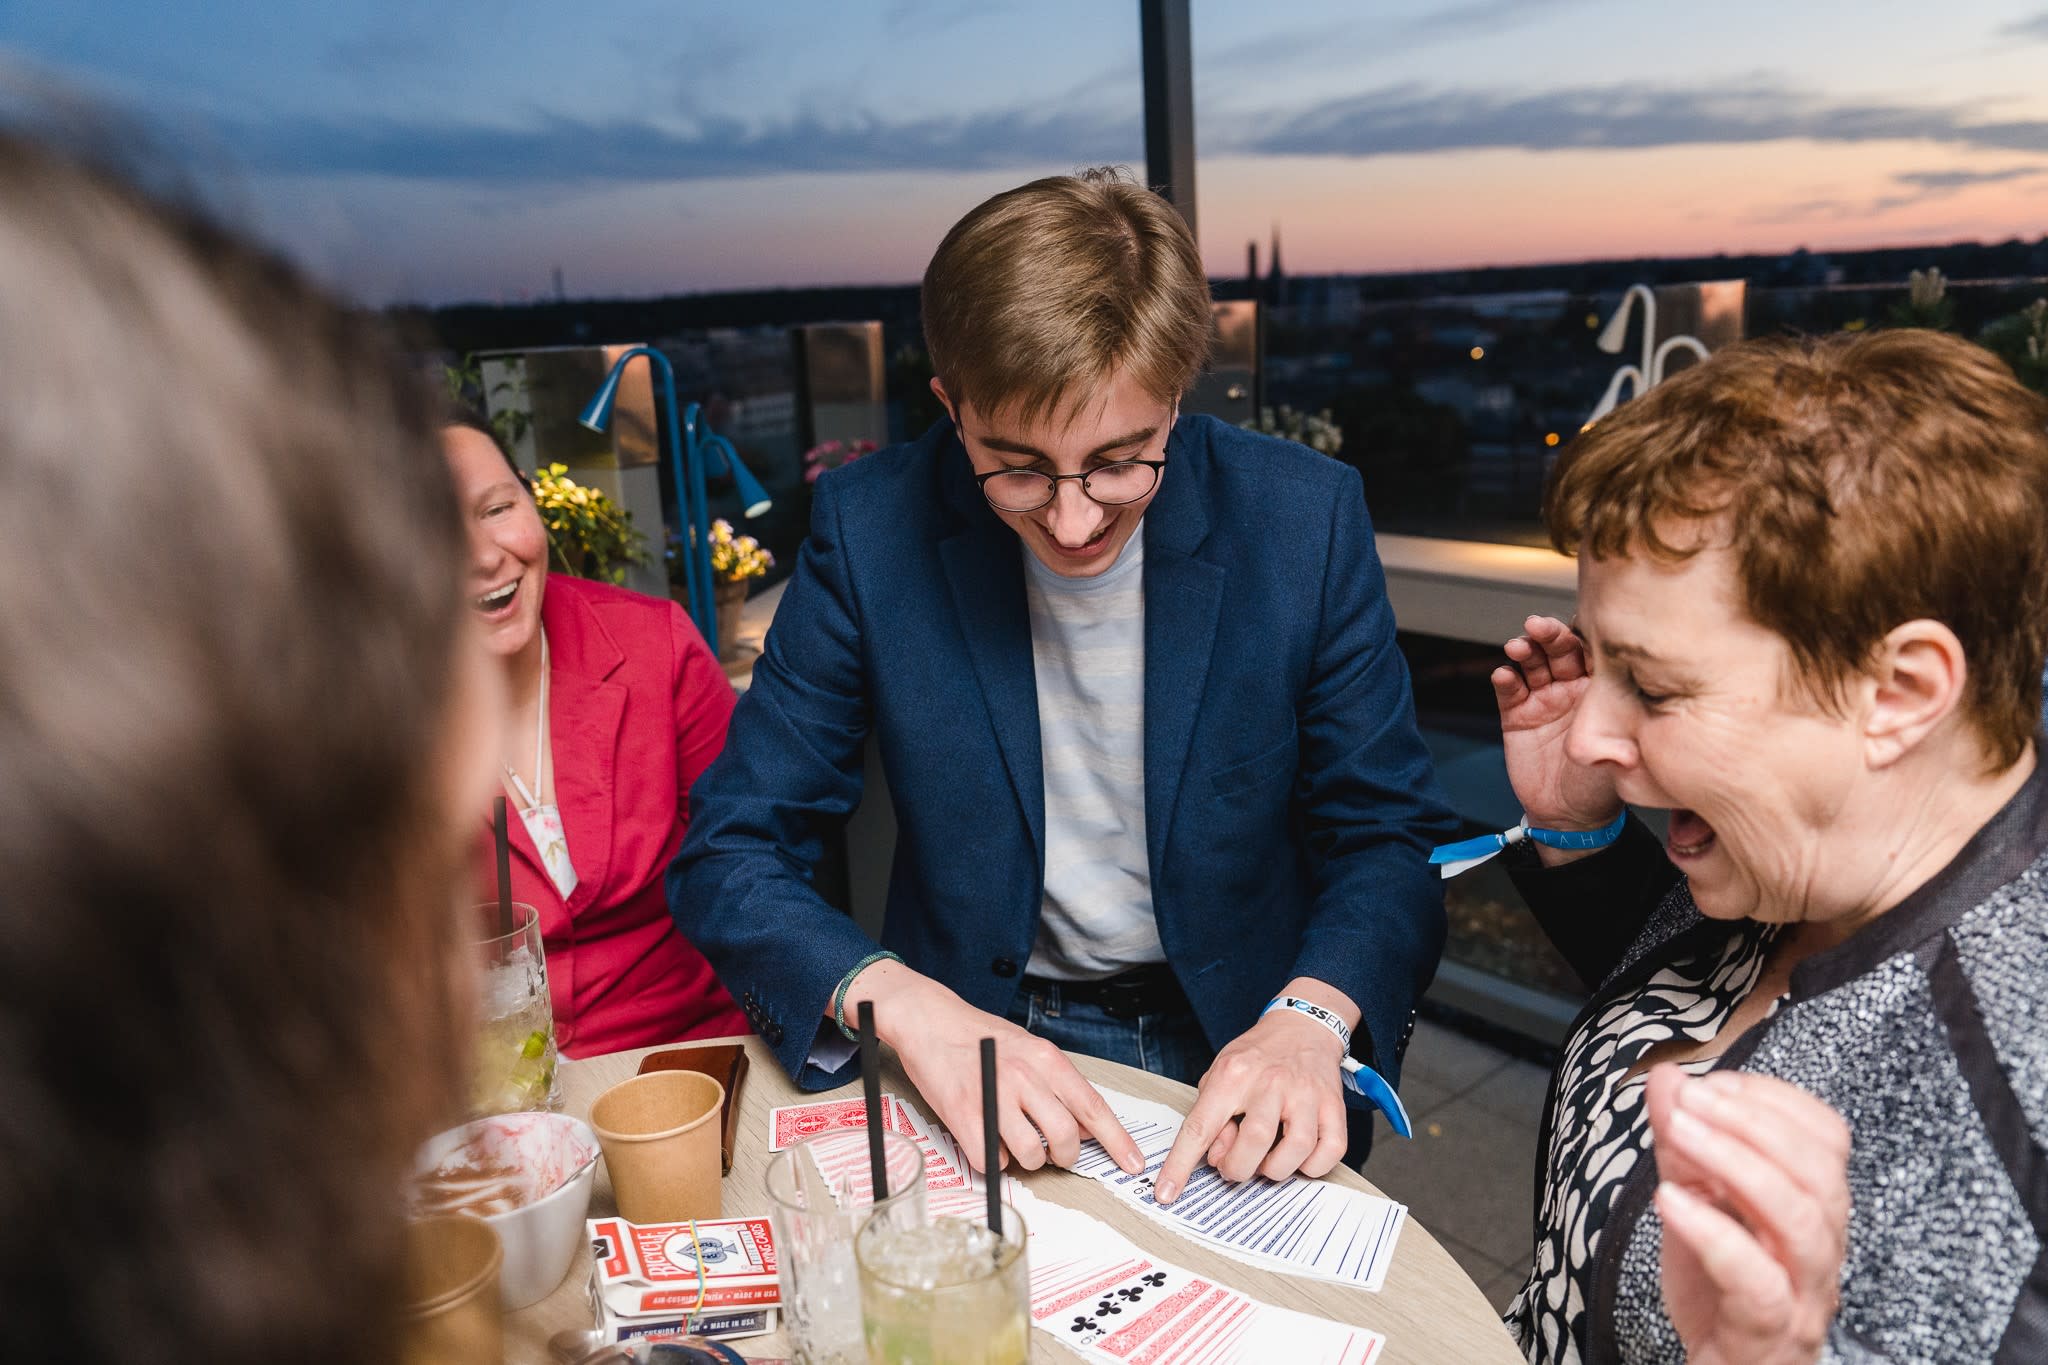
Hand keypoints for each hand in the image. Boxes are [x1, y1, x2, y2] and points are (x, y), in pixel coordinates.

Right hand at [862, 968, 1144, 1176]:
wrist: (929, 1019)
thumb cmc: (979, 1036)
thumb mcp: (1029, 1048)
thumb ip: (1057, 1083)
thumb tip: (1086, 1123)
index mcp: (1046, 1058)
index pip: (1092, 1107)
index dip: (1117, 1141)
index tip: (1132, 1163)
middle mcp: (1023, 1076)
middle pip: (1064, 1137)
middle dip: (1064, 1156)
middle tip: (1054, 1154)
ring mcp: (992, 1096)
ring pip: (1029, 1154)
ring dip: (1027, 1160)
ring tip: (1015, 1143)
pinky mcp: (962, 1115)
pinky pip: (990, 1159)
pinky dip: (992, 1159)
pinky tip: (987, 1140)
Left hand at [1152, 990, 1349, 1204]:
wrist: (1302, 1027)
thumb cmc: (1256, 1057)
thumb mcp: (1219, 1074)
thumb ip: (1211, 1116)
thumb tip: (1216, 1159)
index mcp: (1232, 1075)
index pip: (1200, 1127)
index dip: (1180, 1165)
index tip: (1166, 1192)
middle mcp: (1270, 1083)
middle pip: (1254, 1143)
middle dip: (1238, 1169)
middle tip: (1235, 1167)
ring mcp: (1306, 1094)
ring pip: (1295, 1151)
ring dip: (1276, 1170)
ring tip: (1267, 1161)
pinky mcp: (1334, 1106)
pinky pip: (1329, 1152)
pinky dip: (1312, 1166)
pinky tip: (1298, 1157)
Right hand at [1495, 615, 1619, 831]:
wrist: (1571, 816)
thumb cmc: (1603, 785)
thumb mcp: (1623, 758)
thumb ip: (1624, 740)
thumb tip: (1633, 733)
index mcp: (1602, 691)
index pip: (1592, 651)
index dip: (1583, 634)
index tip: (1575, 624)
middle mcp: (1572, 689)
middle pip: (1559, 649)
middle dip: (1548, 635)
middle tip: (1538, 627)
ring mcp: (1543, 700)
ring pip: (1532, 663)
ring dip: (1523, 650)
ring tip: (1517, 648)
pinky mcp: (1517, 716)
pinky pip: (1509, 691)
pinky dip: (1504, 679)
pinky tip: (1504, 675)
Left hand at [1645, 1066, 1849, 1364]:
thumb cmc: (1717, 1286)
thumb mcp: (1692, 1200)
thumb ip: (1681, 1141)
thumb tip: (1667, 1076)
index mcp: (1816, 1206)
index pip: (1828, 1138)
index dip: (1774, 1099)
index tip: (1713, 1082)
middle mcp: (1821, 1247)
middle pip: (1818, 1173)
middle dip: (1751, 1123)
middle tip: (1690, 1100)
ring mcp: (1802, 1292)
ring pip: (1800, 1221)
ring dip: (1735, 1163)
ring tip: (1679, 1133)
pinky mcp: (1770, 1331)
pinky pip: (1757, 1281)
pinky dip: (1714, 1233)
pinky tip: (1670, 1201)